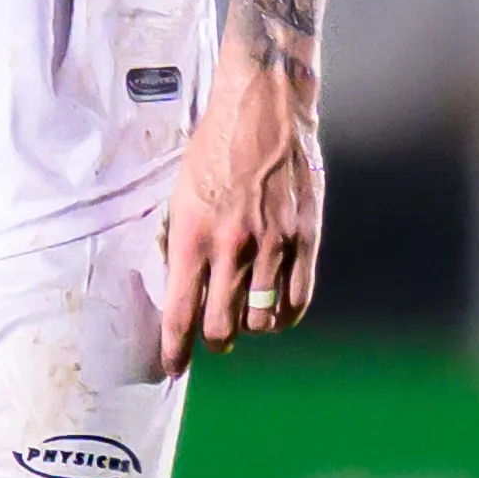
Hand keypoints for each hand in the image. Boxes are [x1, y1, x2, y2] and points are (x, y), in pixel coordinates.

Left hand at [157, 59, 322, 371]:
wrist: (264, 110)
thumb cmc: (215, 148)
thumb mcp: (180, 195)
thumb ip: (180, 244)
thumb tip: (179, 289)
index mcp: (193, 237)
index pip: (181, 314)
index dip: (176, 350)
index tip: (173, 367)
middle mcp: (232, 248)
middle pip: (222, 328)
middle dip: (215, 342)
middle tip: (214, 339)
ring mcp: (273, 246)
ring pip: (261, 320)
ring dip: (250, 327)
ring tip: (246, 318)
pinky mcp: (305, 239)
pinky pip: (297, 300)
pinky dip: (285, 316)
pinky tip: (277, 311)